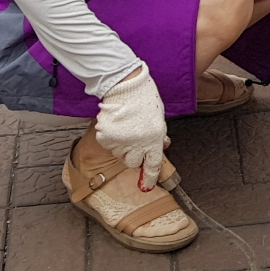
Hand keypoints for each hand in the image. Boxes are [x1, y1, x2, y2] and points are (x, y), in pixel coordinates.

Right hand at [94, 68, 167, 189]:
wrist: (125, 84)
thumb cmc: (144, 98)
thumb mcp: (158, 118)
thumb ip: (158, 135)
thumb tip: (162, 146)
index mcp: (154, 138)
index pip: (153, 165)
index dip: (150, 178)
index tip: (147, 186)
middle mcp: (138, 144)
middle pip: (133, 162)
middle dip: (133, 155)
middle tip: (133, 140)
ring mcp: (121, 142)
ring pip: (119, 154)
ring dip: (122, 146)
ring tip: (125, 126)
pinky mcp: (107, 137)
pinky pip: (108, 145)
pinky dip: (110, 138)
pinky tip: (115, 124)